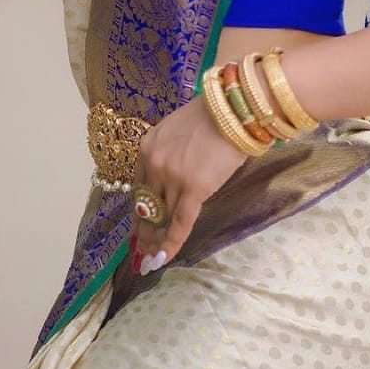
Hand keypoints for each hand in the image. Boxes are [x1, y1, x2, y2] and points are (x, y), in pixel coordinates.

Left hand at [128, 93, 248, 274]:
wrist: (233, 109)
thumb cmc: (211, 117)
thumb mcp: (176, 132)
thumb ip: (167, 156)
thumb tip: (168, 184)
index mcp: (147, 147)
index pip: (138, 187)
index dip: (137, 211)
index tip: (135, 228)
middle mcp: (154, 163)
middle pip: (145, 205)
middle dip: (142, 232)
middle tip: (139, 253)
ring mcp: (172, 176)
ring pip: (160, 217)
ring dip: (155, 241)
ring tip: (152, 259)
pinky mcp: (193, 189)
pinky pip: (179, 223)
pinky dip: (171, 244)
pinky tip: (163, 259)